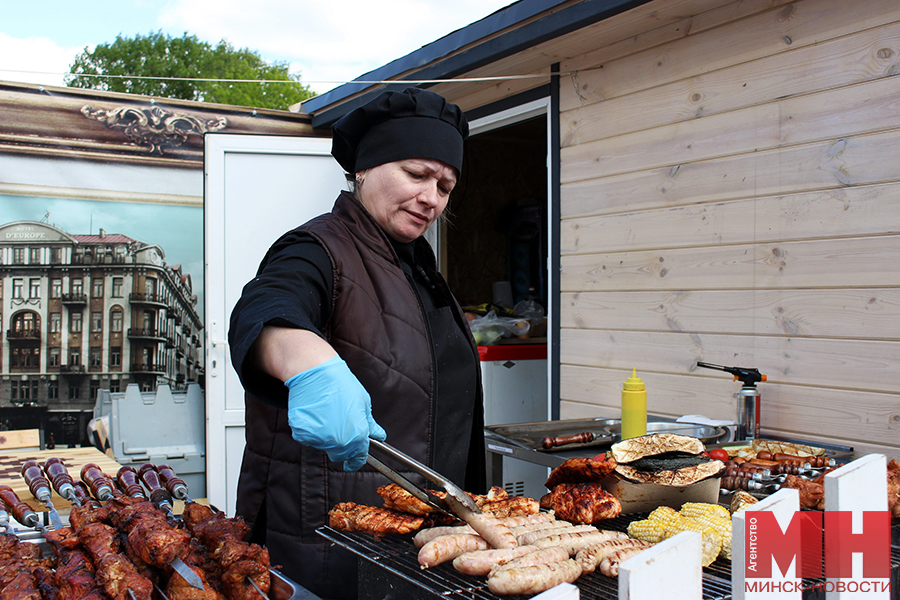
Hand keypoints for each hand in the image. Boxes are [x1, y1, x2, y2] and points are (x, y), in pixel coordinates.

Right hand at [285, 356, 386, 470]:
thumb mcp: (363, 403)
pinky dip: (312, 431)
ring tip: (327, 414)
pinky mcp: (302, 434)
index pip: (358, 458)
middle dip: (342, 448)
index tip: (355, 461)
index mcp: (357, 435)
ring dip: (326, 437)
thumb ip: (370, 424)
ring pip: (324, 446)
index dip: (357, 460)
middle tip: (339, 427)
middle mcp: (338, 442)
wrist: (315, 372)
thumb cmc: (341, 384)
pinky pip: (309, 439)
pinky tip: (315, 414)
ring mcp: (319, 439)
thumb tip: (379, 436)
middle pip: (340, 455)